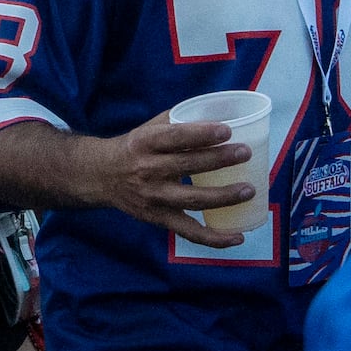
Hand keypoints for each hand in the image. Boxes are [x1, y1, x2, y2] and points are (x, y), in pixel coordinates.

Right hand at [79, 111, 253, 246]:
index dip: (201, 134)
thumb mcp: (149, 128)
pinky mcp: (158, 219)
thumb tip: (222, 113)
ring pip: (192, 200)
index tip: (228, 130)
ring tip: (249, 190)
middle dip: (220, 160)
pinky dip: (214, 238)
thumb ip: (180, 121)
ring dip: (223, 196)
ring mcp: (154, 198)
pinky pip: (189, 231)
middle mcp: (147, 170)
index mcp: (146, 142)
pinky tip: (237, 236)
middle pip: (188, 165)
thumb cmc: (135, 147)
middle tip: (245, 153)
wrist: (101, 176)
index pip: (175, 137)